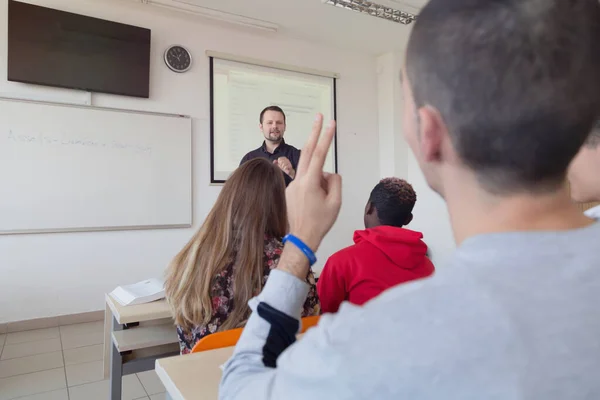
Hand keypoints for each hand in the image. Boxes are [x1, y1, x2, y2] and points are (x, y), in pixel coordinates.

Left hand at [277, 114, 341, 278]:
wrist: (300, 239)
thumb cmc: (319, 223)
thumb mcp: (336, 203)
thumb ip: (335, 182)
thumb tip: (329, 173)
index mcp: (310, 182)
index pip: (319, 153)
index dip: (325, 136)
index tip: (330, 123)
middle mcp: (298, 180)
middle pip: (307, 151)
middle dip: (314, 132)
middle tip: (319, 116)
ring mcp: (292, 185)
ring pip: (310, 173)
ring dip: (320, 180)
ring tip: (323, 202)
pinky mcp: (289, 191)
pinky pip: (305, 183)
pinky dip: (314, 188)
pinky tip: (313, 206)